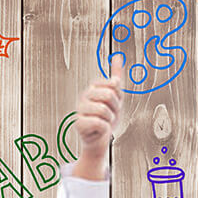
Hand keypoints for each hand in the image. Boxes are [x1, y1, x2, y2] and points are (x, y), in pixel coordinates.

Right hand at [71, 61, 123, 179]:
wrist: (100, 141)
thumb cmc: (107, 119)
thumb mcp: (117, 97)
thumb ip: (116, 77)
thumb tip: (118, 56)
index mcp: (93, 88)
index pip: (113, 85)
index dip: (119, 97)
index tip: (114, 105)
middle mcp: (84, 96)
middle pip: (109, 95)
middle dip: (115, 109)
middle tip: (110, 116)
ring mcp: (80, 109)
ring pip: (104, 110)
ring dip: (110, 120)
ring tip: (104, 123)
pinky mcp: (79, 123)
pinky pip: (99, 123)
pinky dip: (104, 129)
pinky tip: (98, 130)